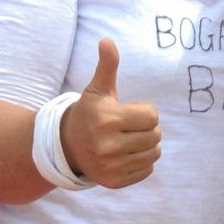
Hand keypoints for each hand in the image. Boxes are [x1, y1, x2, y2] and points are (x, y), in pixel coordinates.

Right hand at [60, 40, 161, 189]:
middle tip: (130, 127)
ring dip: (147, 145)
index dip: (146, 112)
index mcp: (107, 119)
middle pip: (156, 135)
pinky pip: (147, 170)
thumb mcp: (97, 89)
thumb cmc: (90, 113)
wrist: (67, 146)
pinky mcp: (114, 182)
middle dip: (147, 128)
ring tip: (130, 140)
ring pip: (154, 153)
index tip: (130, 112)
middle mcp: (107, 145)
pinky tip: (126, 155)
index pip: (153, 116)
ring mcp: (110, 166)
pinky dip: (142, 161)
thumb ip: (107, 65)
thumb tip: (107, 41)